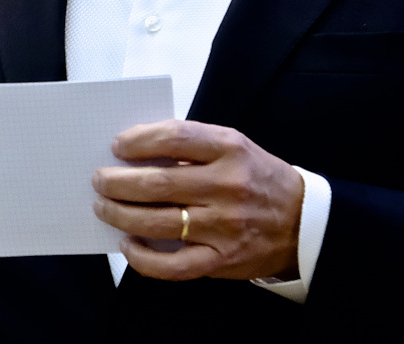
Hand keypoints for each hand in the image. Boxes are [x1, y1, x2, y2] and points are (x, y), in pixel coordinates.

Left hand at [92, 120, 303, 281]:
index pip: (173, 137)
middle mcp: (227, 186)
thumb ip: (192, 144)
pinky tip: (128, 246)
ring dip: (121, 215)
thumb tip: (136, 149)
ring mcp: (224, 226)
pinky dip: (143, 258)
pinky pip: (173, 266)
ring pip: (158, 223)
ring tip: (104, 207)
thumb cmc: (258, 178)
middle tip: (99, 180)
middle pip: (157, 183)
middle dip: (117, 182)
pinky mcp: (221, 260)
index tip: (117, 146)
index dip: (138, 141)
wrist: (304, 221)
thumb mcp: (234, 147)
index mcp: (230, 150)